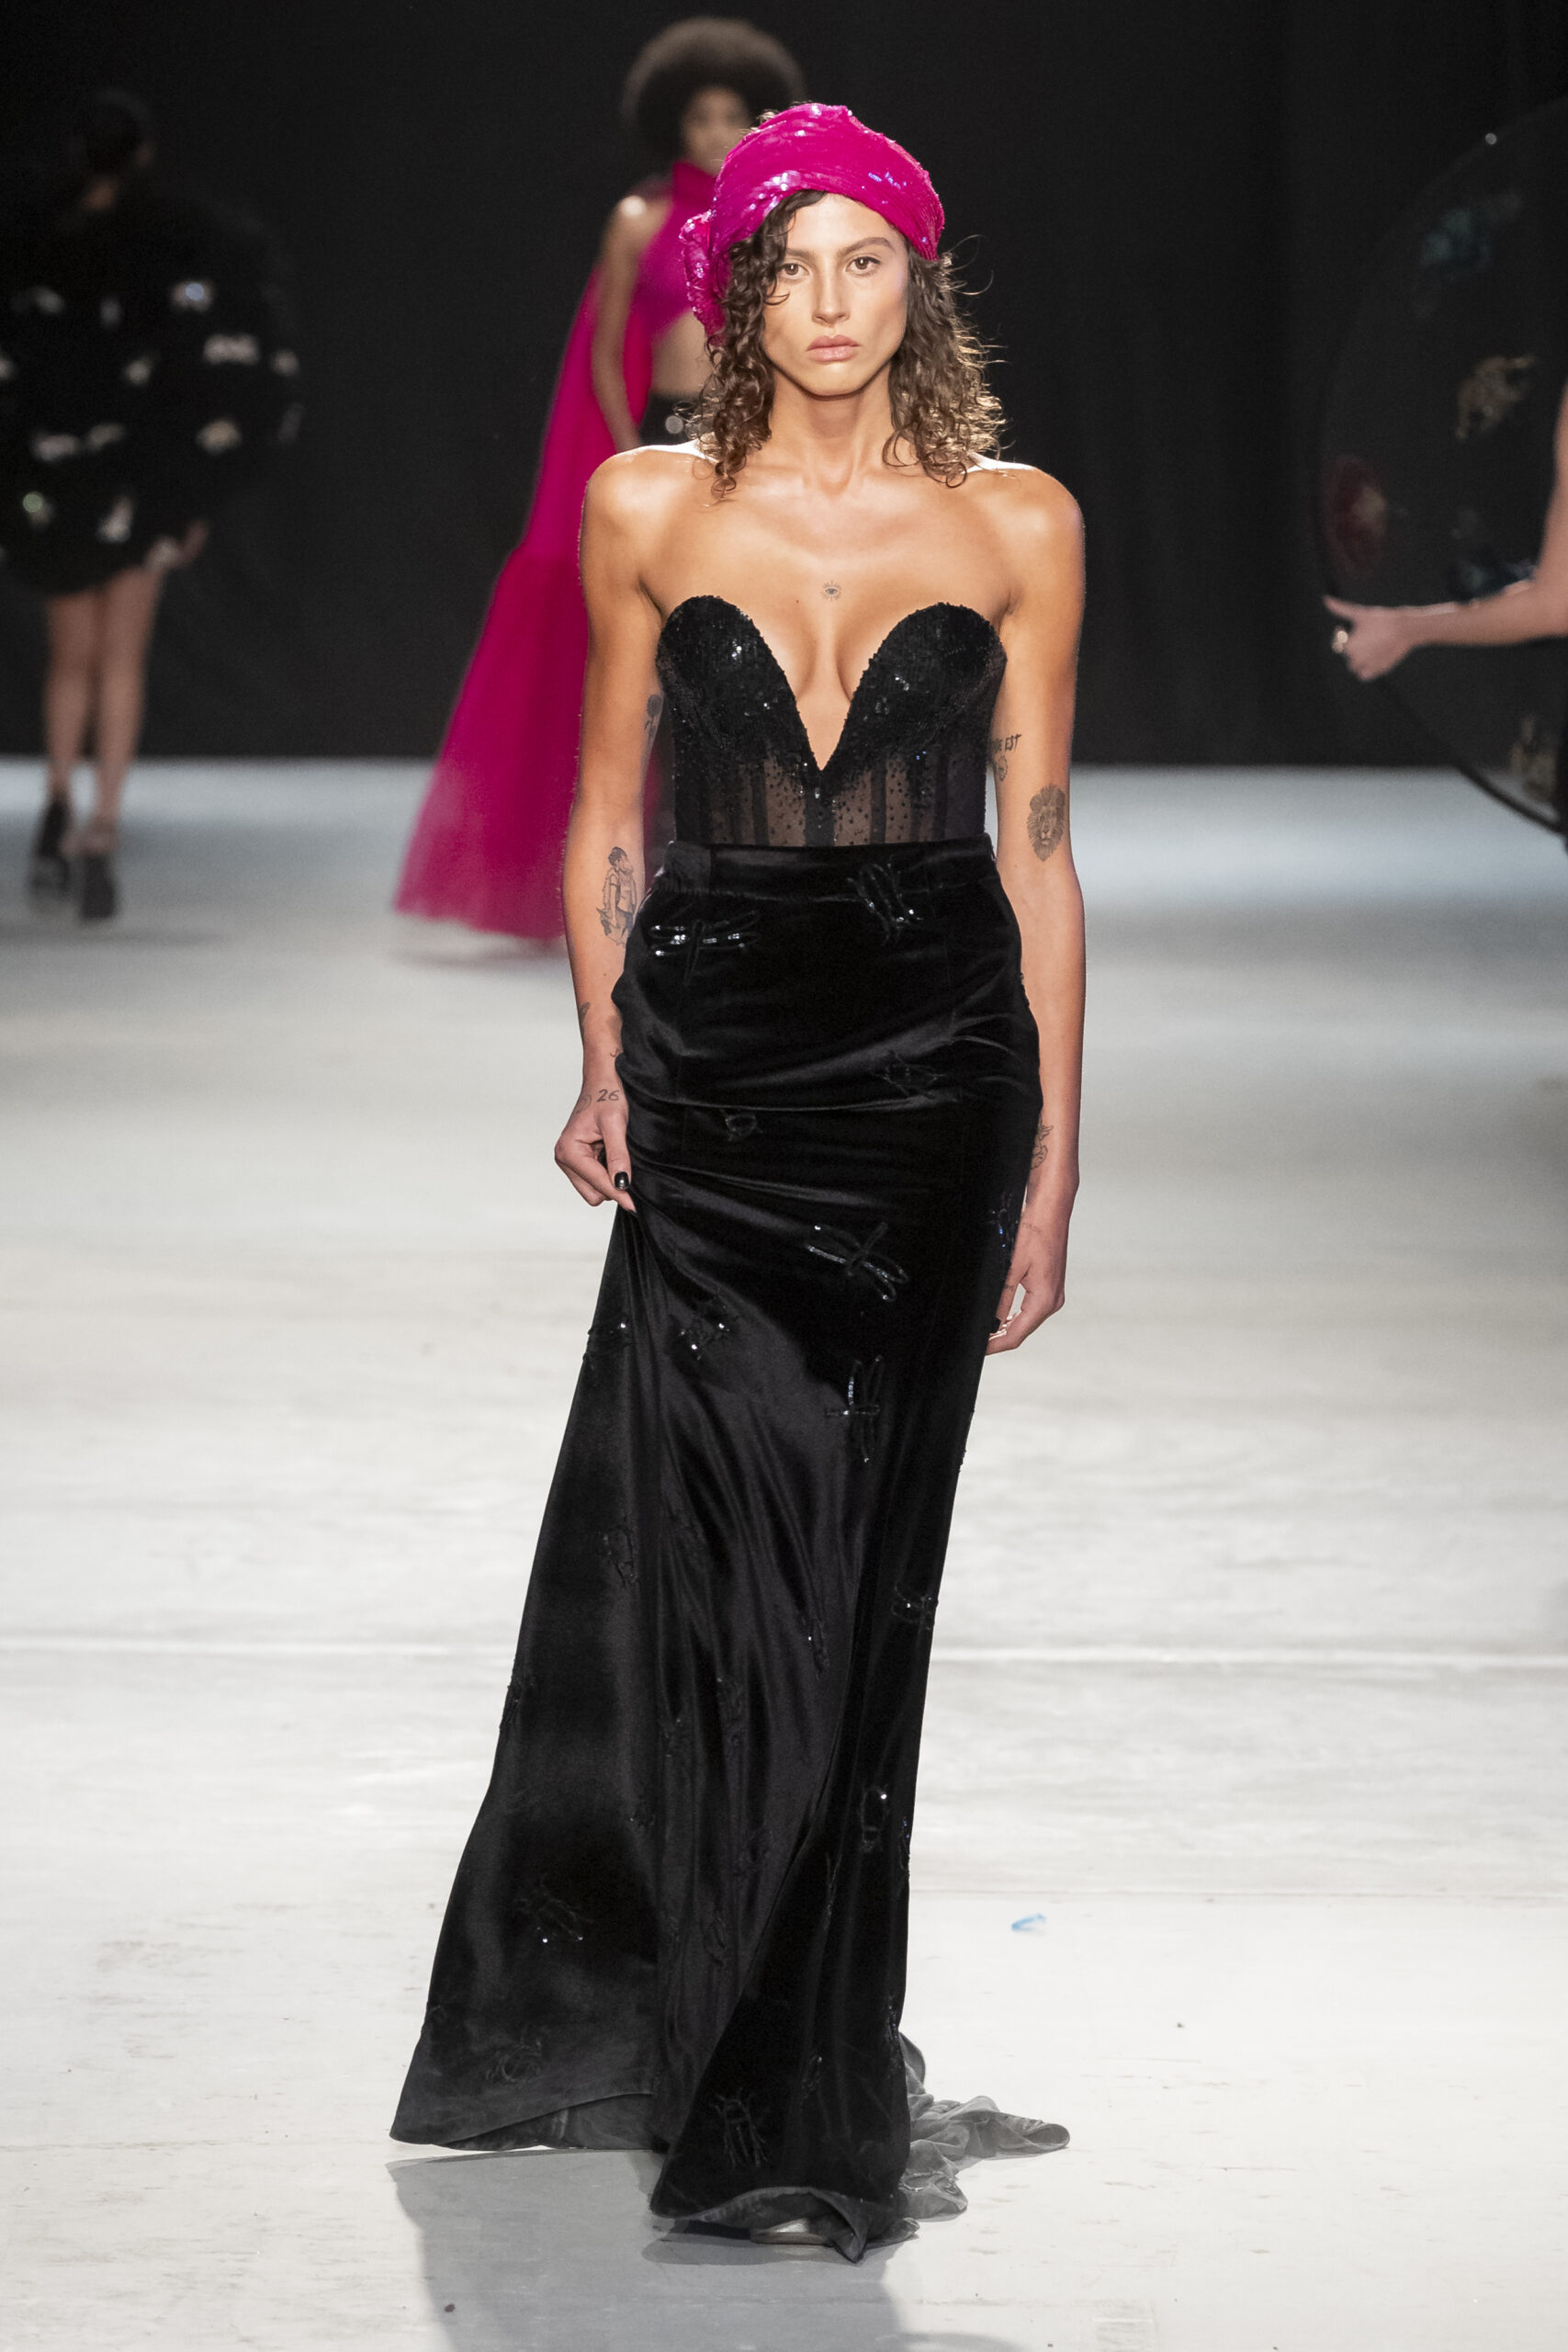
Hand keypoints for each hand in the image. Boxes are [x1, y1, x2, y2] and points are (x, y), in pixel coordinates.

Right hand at [553, 1069, 634, 1210]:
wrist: (604, 1079)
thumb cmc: (607, 1094)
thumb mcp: (615, 1123)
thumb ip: (618, 1155)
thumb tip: (622, 1184)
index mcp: (569, 1151)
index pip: (598, 1184)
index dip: (619, 1193)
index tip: (636, 1205)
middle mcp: (564, 1158)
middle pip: (594, 1194)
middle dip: (613, 1186)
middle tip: (630, 1167)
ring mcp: (570, 1161)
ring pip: (594, 1190)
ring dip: (610, 1179)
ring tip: (620, 1154)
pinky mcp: (579, 1160)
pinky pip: (595, 1180)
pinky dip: (608, 1174)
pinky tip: (615, 1156)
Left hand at [986, 1202, 1068, 1353]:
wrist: (1052, 1210)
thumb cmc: (1034, 1232)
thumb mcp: (1011, 1266)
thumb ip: (1001, 1296)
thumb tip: (990, 1321)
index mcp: (1044, 1300)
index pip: (1016, 1334)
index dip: (995, 1345)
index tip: (979, 1350)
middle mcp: (1053, 1301)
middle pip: (1023, 1331)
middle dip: (1000, 1339)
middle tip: (978, 1344)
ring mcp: (1054, 1295)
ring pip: (1027, 1321)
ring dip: (1007, 1329)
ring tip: (986, 1334)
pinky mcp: (1051, 1286)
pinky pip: (1031, 1310)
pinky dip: (1016, 1317)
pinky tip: (1001, 1319)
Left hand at [1324, 595, 1413, 680]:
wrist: (1404, 629)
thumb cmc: (1381, 619)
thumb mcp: (1360, 613)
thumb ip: (1340, 609)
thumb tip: (1325, 599)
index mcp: (1348, 646)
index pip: (1338, 644)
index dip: (1344, 634)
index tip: (1354, 627)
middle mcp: (1355, 659)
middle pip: (1347, 656)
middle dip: (1352, 647)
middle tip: (1366, 636)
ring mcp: (1366, 666)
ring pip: (1354, 667)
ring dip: (1357, 661)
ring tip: (1370, 647)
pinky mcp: (1377, 671)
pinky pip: (1364, 675)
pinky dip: (1365, 670)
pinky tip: (1372, 658)